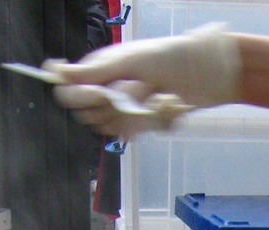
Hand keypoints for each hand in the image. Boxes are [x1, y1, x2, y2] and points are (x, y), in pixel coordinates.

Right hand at [49, 23, 239, 136]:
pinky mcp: (144, 122)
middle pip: (92, 115)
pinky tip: (167, 107)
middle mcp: (111, 88)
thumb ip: (96, 71)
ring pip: (115, 127)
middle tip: (141, 88)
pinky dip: (154, 122)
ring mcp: (127, 107)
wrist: (211, 74)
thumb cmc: (173, 56)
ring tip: (159, 96)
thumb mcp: (133, 60)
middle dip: (117, 106)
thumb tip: (57, 72)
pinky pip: (136, 134)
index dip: (81, 96)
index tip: (99, 93)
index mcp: (102, 67)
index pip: (71, 90)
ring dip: (140, 115)